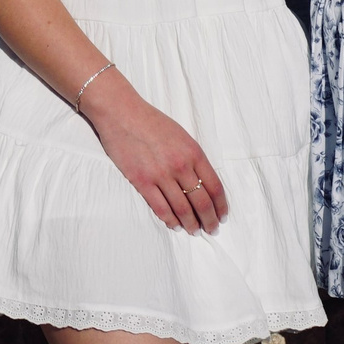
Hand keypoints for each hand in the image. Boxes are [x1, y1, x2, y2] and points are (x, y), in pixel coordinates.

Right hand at [76, 74, 227, 232]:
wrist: (121, 112)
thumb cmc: (151, 122)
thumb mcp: (181, 135)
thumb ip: (193, 158)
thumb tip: (202, 183)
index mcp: (194, 152)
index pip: (215, 187)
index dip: (221, 206)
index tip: (222, 216)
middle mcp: (180, 165)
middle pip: (201, 202)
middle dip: (209, 220)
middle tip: (211, 230)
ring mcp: (161, 174)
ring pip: (182, 209)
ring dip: (190, 224)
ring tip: (194, 231)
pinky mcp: (142, 181)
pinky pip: (160, 208)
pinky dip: (170, 220)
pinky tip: (175, 226)